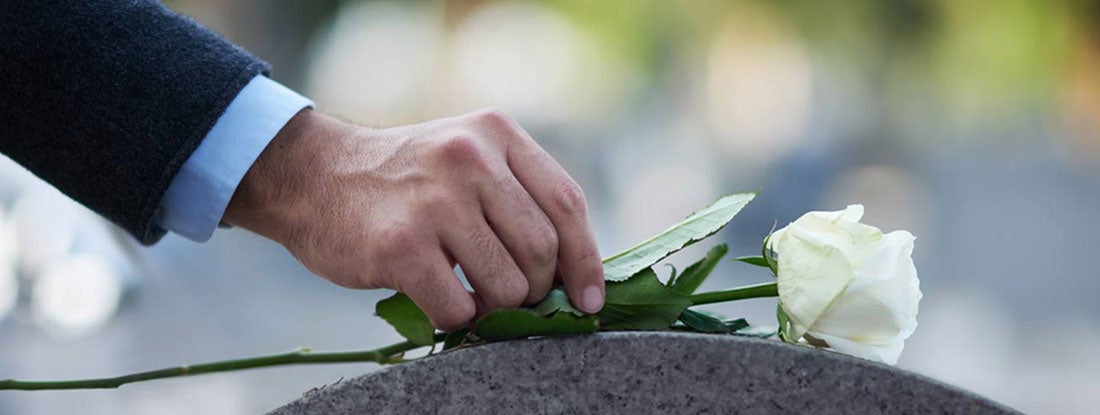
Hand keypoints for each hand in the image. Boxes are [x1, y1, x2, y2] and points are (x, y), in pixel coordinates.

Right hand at [223, 108, 604, 329]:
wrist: (312, 175)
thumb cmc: (402, 181)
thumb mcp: (465, 156)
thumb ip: (516, 195)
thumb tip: (575, 272)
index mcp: (496, 132)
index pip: (567, 203)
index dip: (586, 260)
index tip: (589, 298)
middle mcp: (469, 157)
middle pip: (542, 250)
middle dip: (535, 289)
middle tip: (510, 296)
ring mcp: (434, 200)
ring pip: (507, 285)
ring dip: (495, 308)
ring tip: (470, 296)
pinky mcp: (401, 245)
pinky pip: (458, 308)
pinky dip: (456, 320)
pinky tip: (440, 301)